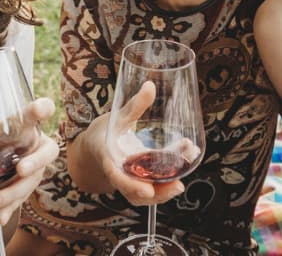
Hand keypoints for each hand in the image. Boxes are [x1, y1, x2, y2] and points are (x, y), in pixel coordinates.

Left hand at [0, 98, 58, 225]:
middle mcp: (37, 146)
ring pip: (31, 181)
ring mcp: (36, 168)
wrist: (5, 154)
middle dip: (36, 162)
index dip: (43, 109)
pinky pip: (23, 199)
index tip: (41, 109)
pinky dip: (10, 208)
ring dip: (12, 193)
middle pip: (47, 153)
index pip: (41, 111)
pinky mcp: (28, 187)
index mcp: (27, 125)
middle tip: (20, 169)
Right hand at [101, 81, 185, 206]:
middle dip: (158, 193)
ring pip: (146, 194)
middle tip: (178, 185)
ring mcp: (129, 181)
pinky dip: (168, 180)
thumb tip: (150, 85)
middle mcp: (119, 175)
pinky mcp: (140, 181)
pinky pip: (153, 186)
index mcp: (109, 160)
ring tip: (186, 173)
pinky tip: (186, 162)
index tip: (148, 190)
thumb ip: (134, 105)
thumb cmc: (104, 131)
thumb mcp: (117, 117)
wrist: (95, 147)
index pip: (118, 178)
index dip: (132, 185)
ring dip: (166, 189)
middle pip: (136, 193)